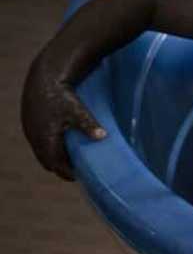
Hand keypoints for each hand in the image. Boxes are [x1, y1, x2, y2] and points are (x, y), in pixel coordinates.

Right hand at [21, 55, 106, 181]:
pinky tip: (60, 140)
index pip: (55, 165)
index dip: (66, 172)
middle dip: (60, 166)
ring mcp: (30, 130)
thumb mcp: (78, 111)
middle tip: (76, 168)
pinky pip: (38, 140)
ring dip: (54, 155)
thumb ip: (89, 125)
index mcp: (46, 139)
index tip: (79, 176)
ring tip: (69, 156)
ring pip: (41, 150)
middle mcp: (35, 137)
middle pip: (47, 160)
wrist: (45, 76)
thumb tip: (103, 137)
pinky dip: (48, 145)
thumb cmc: (63, 95)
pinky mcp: (29, 122)